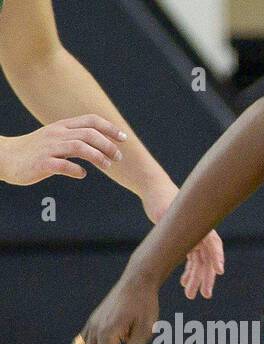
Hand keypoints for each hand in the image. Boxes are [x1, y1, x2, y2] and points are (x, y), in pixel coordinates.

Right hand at [0, 115, 124, 185]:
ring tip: (107, 165)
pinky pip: (63, 165)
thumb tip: (99, 145)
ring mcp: (49, 148)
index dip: (109, 128)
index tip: (124, 138)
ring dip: (97, 156)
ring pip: (79, 147)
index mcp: (61, 127)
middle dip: (108, 145)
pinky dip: (76, 170)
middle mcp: (57, 134)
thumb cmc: (34, 150)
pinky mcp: (42, 163)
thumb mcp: (55, 139)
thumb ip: (75, 139)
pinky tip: (81, 174)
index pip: (90, 120)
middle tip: (118, 157)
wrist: (5, 157)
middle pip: (88, 134)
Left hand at [141, 182, 225, 299]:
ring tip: (191, 295)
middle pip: (207, 259)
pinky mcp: (187, 241)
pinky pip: (191, 260)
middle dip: (206, 278)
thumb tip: (176, 234)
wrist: (154, 191)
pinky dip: (188, 272)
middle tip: (205, 295)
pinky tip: (184, 284)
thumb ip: (173, 223)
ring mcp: (195, 238)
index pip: (213, 244)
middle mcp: (201, 234)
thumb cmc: (162, 199)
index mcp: (201, 225)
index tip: (219, 271)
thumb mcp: (165, 210)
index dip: (217, 258)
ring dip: (196, 280)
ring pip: (199, 263)